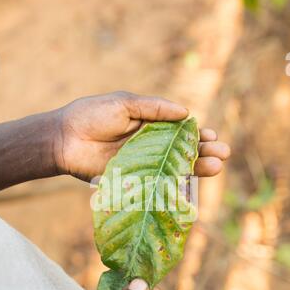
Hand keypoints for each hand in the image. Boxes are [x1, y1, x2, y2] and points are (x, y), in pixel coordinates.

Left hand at [55, 91, 229, 180]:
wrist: (65, 138)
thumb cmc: (92, 115)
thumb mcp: (125, 103)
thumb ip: (154, 108)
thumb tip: (186, 112)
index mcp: (150, 125)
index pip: (180, 131)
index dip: (197, 134)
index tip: (212, 136)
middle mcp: (150, 146)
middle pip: (182, 151)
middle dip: (203, 152)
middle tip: (223, 154)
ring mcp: (143, 165)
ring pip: (174, 168)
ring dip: (196, 168)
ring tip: (216, 166)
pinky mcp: (133, 181)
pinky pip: (157, 184)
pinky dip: (174, 186)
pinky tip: (190, 185)